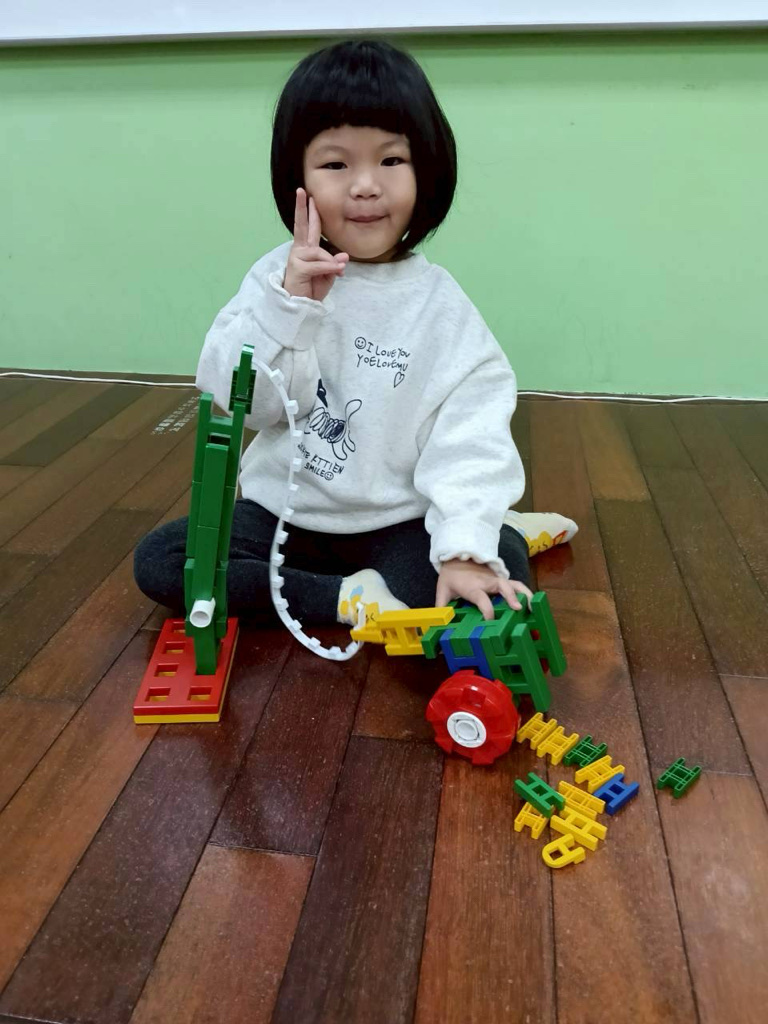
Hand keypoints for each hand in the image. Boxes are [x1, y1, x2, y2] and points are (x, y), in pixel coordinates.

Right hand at [283, 187, 348, 301]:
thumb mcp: (327, 274)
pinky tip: (337, 271)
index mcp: (306, 249)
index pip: (308, 227)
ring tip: (339, 271)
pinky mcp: (298, 268)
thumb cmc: (311, 288)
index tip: (307, 195)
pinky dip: (329, 268)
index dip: (308, 211)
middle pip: (302, 226)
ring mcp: (297, 258)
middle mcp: (299, 250)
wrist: (300, 305)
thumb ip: (334, 264)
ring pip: (319, 252)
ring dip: (331, 263)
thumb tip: (343, 256)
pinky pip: (319, 264)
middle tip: (301, 192)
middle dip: (302, 208)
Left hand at [435, 558, 533, 620]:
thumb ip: (441, 608)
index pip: (481, 598)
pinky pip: (516, 584)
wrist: (456, 555)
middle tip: (519, 609)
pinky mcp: (501, 579)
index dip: (486, 610)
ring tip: (533, 607)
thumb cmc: (450, 577)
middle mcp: (486, 582)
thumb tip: (437, 625)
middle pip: (502, 586)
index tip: (490, 620)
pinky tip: (532, 603)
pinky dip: (525, 592)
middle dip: (511, 597)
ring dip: (524, 594)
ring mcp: (495, 579)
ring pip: (513, 583)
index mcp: (472, 587)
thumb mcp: (442, 591)